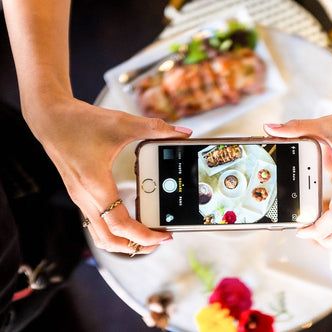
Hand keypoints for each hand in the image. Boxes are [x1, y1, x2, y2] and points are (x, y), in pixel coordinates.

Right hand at [25, 97, 191, 254]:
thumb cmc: (80, 121)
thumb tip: (183, 133)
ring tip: (146, 236)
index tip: (166, 236)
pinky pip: (96, 223)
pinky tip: (129, 218)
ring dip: (123, 241)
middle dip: (136, 246)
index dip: (145, 236)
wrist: (49, 117)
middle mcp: (86, 197)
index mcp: (96, 186)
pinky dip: (113, 229)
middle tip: (159, 240)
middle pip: (110, 240)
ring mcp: (80, 198)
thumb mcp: (122, 123)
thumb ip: (154, 129)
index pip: (122, 226)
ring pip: (100, 235)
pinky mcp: (80, 194)